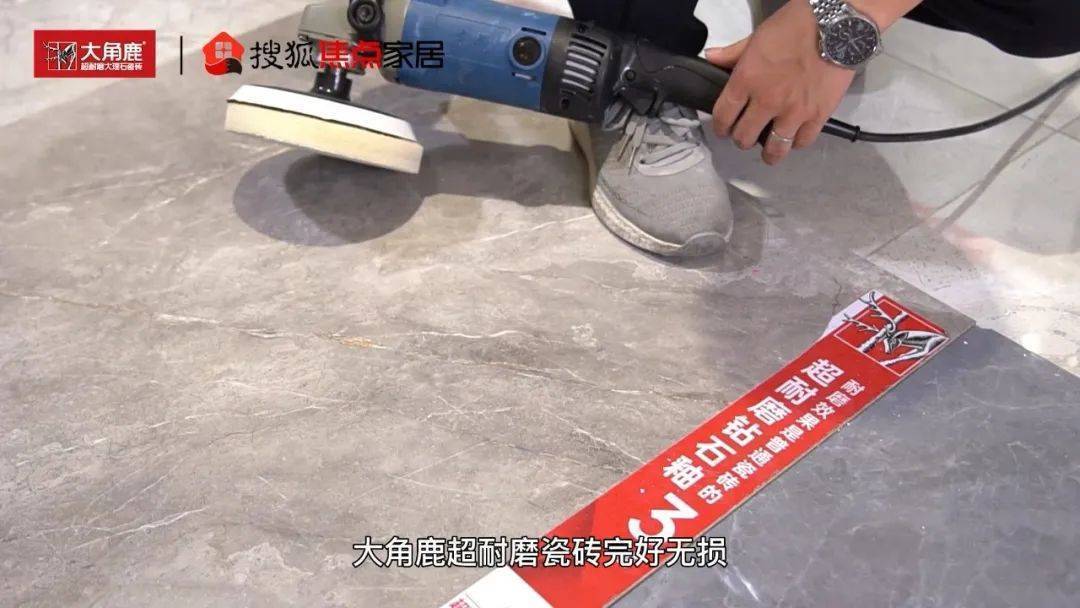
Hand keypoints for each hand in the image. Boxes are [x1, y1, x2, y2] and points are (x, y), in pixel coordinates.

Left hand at [705, 0, 855, 164]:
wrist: (835, 26)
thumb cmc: (794, 26)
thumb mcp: (757, 36)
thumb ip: (732, 53)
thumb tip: (710, 58)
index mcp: (747, 80)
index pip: (723, 116)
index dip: (720, 127)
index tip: (724, 129)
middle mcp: (767, 101)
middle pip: (744, 137)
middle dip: (741, 139)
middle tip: (746, 136)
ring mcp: (793, 112)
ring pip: (774, 149)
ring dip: (768, 152)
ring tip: (769, 150)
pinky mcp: (818, 116)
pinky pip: (802, 142)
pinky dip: (796, 142)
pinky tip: (794, 138)